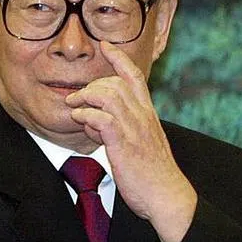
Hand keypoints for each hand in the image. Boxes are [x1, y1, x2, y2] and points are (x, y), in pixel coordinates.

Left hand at [64, 41, 196, 241]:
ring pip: (108, 95)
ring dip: (86, 98)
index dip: (119, 58)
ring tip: (74, 109)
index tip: (106, 45)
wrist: (167, 196)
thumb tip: (100, 121)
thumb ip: (126, 127)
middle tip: (76, 98)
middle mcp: (142, 116)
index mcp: (147, 114)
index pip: (135, 77)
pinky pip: (103, 119)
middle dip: (91, 85)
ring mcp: (134, 129)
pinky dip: (87, 116)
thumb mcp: (143, 143)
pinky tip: (80, 122)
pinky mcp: (124, 144)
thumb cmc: (153, 173)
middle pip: (115, 83)